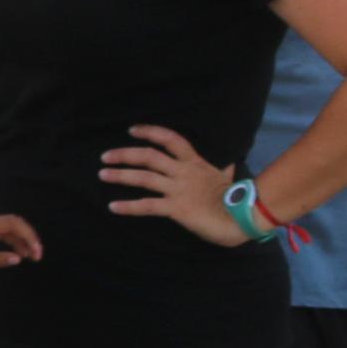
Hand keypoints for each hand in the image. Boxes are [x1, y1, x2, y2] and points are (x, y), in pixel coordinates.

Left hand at [0, 212, 41, 276]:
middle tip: (38, 256)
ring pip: (8, 230)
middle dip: (28, 238)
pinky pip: (1, 236)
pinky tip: (19, 255)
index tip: (36, 252)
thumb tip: (17, 259)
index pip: (12, 223)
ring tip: (33, 257)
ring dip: (22, 242)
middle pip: (13, 224)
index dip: (28, 235)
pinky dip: (12, 244)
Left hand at [96, 124, 243, 245]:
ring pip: (143, 178)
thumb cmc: (238, 200)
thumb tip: (229, 163)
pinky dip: (128, 206)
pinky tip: (113, 206)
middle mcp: (184, 173)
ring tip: (102, 174)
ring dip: (120, 175)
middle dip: (125, 154)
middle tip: (105, 156)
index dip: (150, 132)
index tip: (132, 130)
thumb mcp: (229, 179)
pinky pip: (147, 205)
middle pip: (149, 157)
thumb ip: (223, 170)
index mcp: (196, 163)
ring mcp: (179, 190)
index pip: (171, 139)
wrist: (244, 217)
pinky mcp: (177, 208)